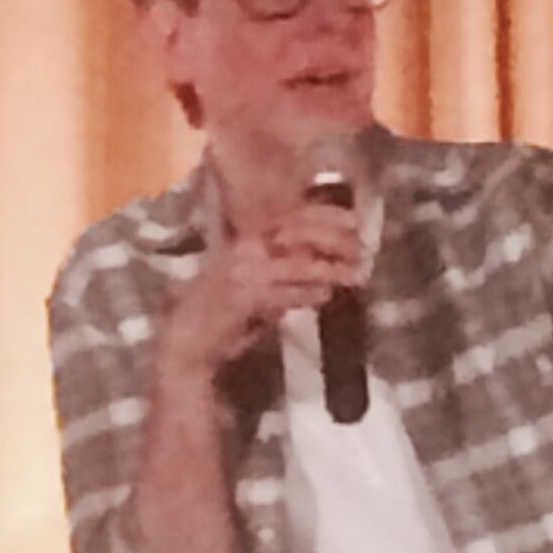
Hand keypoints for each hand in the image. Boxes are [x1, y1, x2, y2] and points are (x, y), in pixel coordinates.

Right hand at [153, 193, 365, 386]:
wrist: (189, 340)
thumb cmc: (225, 311)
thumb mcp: (257, 279)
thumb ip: (285, 265)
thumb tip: (327, 256)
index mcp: (246, 237)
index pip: (290, 214)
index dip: (325, 213)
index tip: (355, 218)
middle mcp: (243, 248)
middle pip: (298, 232)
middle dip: (335, 239)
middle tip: (364, 250)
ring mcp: (240, 272)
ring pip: (296, 263)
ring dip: (330, 268)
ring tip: (356, 275)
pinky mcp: (241, 298)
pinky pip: (284, 293)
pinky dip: (308, 294)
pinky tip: (326, 296)